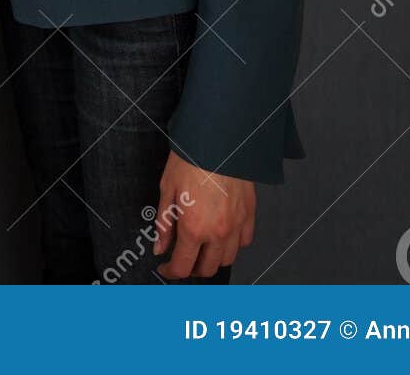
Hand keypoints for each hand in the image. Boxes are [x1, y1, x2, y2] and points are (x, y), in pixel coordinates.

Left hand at [154, 151, 254, 278]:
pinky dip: (233, 243)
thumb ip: (164, 223)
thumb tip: (159, 247)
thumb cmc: (190, 158)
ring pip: (227, 259)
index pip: (182, 267)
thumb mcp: (167, 189)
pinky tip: (222, 233)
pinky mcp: (250, 213)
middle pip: (207, 269)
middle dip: (191, 268)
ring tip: (202, 247)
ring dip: (212, 259)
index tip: (164, 267)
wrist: (218, 139)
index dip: (170, 272)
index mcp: (193, 228)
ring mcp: (236, 225)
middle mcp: (217, 232)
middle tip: (182, 257)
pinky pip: (244, 241)